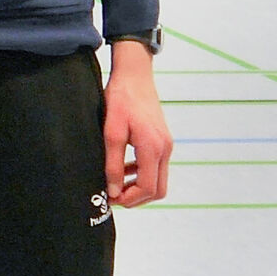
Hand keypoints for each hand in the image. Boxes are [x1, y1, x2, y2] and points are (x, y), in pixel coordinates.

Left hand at [104, 41, 171, 206]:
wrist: (135, 75)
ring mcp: (166, 145)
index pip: (147, 187)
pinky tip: (123, 169)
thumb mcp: (111, 131)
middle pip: (157, 189)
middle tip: (113, 197)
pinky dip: (142, 174)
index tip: (110, 200)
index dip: (129, 198)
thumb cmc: (121, 99)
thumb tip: (113, 190)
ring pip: (158, 179)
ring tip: (115, 185)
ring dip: (138, 187)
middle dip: (136, 198)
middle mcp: (165, 149)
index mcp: (153, 148)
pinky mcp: (162, 140)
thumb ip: (113, 163)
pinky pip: (156, 166)